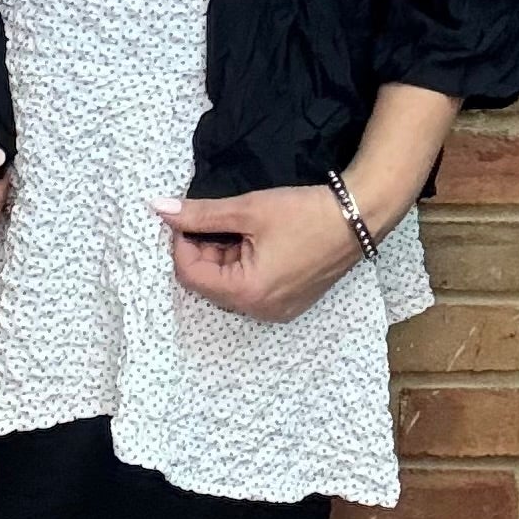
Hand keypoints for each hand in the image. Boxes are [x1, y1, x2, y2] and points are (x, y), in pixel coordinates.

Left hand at [150, 183, 365, 321]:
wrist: (359, 216)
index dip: (180, 243)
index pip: (190, 274)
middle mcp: (259, 310)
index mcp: (246, 292)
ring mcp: (276, 310)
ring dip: (222, 257)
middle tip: (213, 219)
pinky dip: (242, 265)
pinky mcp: (289, 302)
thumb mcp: (248, 209)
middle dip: (202, 250)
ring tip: (239, 226)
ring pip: (228, 286)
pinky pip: (251, 289)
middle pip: (208, 284)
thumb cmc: (305, 212)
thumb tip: (159, 208)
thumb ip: (200, 213)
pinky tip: (254, 240)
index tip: (187, 217)